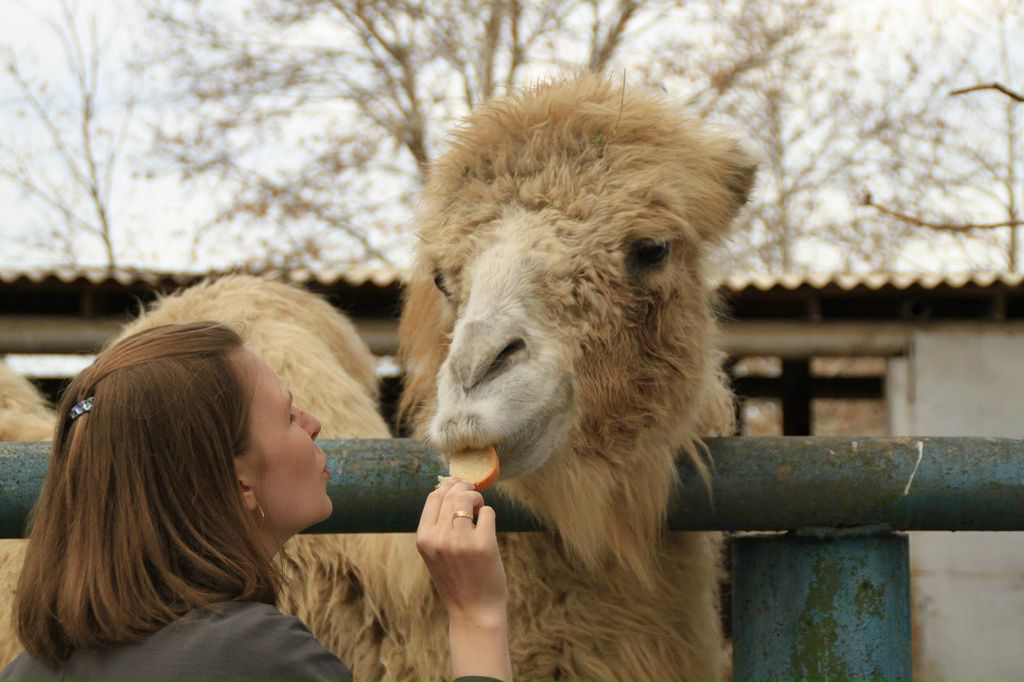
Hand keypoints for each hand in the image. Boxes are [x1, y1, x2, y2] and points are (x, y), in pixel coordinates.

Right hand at [415, 478, 507, 625]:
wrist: (473, 611)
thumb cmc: (456, 579)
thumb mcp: (435, 553)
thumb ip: (438, 525)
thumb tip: (449, 486)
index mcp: (424, 539)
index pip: (434, 497)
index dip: (448, 487)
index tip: (459, 486)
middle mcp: (440, 538)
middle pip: (452, 494)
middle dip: (465, 489)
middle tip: (474, 497)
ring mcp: (462, 541)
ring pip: (468, 498)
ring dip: (477, 499)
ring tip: (480, 511)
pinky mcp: (484, 544)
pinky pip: (488, 512)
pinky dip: (489, 514)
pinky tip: (487, 527)